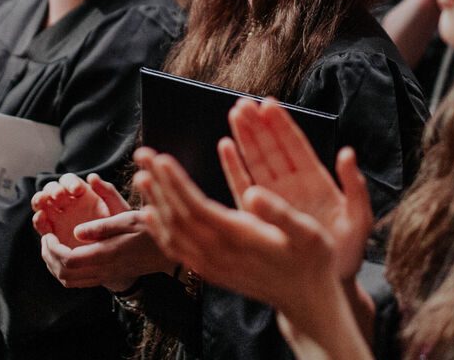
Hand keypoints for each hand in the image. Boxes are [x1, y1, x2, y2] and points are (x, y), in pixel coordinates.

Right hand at [32, 172, 129, 246]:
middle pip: (51, 189)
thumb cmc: (121, 230)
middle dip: (53, 190)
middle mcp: (67, 203)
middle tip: (59, 196)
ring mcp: (57, 218)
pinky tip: (41, 219)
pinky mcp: (52, 234)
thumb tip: (92, 177)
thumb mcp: (119, 210)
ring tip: (43, 204)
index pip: (69, 181)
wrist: (117, 255)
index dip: (69, 183)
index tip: (76, 190)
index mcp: (82, 193)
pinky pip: (41, 225)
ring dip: (40, 201)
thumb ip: (108, 193)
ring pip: (42, 204)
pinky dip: (39, 220)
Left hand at [36, 208, 172, 292]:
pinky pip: (79, 282)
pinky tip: (67, 253)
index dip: (52, 249)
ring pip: (69, 281)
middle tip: (46, 237)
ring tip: (52, 246)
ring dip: (55, 265)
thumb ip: (101, 226)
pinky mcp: (107, 277)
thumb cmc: (150, 231)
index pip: (68, 260)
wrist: (167, 252)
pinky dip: (66, 271)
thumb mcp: (128, 219)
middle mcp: (103, 270)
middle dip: (48, 256)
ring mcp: (105, 276)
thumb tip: (76, 231)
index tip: (48, 232)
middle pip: (64, 274)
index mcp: (106, 254)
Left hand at [136, 147, 347, 315]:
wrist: (307, 299)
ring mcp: (212, 266)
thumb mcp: (308, 233)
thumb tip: (254, 193)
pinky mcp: (211, 271)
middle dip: (159, 184)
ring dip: (155, 203)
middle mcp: (220, 254)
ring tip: (142, 176)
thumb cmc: (311, 260)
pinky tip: (151, 215)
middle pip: (177, 216)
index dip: (176, 183)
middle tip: (143, 154)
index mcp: (241, 238)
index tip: (161, 158)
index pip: (197, 207)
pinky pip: (177, 250)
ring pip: (173, 233)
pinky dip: (160, 230)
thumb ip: (280, 213)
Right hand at [224, 98, 372, 279]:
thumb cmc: (348, 253)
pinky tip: (225, 147)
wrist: (330, 285)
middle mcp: (292, 186)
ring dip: (245, 138)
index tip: (269, 104)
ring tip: (234, 113)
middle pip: (272, 148)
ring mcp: (275, 199)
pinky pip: (243, 187)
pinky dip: (234, 167)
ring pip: (257, 162)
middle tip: (244, 102)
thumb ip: (355, 185)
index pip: (296, 146)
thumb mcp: (359, 218)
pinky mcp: (261, 215)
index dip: (282, 125)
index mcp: (316, 182)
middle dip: (258, 125)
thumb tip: (347, 152)